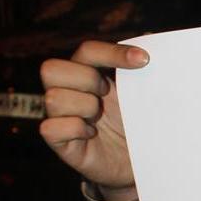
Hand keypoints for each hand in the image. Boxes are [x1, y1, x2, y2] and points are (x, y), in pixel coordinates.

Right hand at [39, 41, 148, 198]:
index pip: (87, 51)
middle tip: (106, 94)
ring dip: (83, 107)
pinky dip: (74, 129)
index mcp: (86, 74)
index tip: (144, 60)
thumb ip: (144, 69)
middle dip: (85, 80)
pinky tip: (91, 135)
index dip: (112, 52)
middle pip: (51, 68)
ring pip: (52, 98)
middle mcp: (67, 91)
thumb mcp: (142, 97)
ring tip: (99, 119)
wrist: (135, 164)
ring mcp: (59, 116)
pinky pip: (50, 128)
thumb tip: (151, 36)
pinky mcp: (59, 141)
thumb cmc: (135, 126)